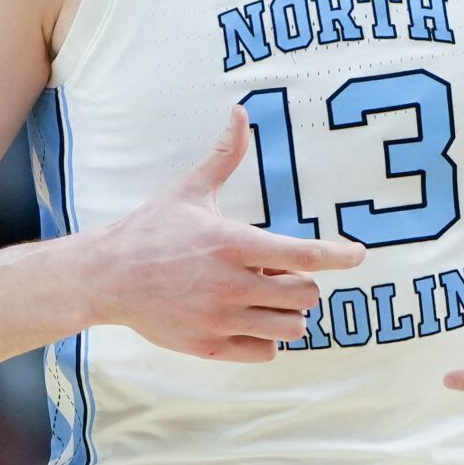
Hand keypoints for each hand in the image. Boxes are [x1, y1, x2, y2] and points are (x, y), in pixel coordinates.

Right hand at [87, 106, 365, 362]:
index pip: (305, 255)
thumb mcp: (190, 190)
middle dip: (302, 282)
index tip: (357, 254)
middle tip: (277, 270)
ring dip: (287, 311)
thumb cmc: (150, 230)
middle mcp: (232, 286)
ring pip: (290, 328)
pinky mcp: (210, 346)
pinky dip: (266, 337)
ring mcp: (221, 320)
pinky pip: (265, 352)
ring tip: (263, 294)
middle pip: (305, 295)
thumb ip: (224, 155)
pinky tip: (248, 316)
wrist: (106, 278)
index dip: (339, 255)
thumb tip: (239, 113)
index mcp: (233, 244)